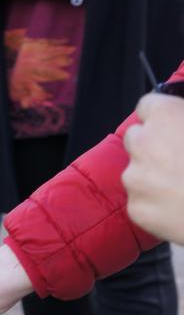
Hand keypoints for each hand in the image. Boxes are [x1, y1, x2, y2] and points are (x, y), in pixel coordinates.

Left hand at [123, 93, 183, 243]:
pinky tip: (177, 204)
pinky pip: (140, 201)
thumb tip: (182, 125)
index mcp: (164, 115)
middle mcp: (142, 144)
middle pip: (136, 137)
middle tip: (177, 157)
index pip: (148, 106)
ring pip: (135, 171)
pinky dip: (154, 203)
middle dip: (151, 145)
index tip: (171, 126)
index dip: (162, 117)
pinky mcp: (136, 208)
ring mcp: (135, 178)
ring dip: (151, 175)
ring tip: (181, 184)